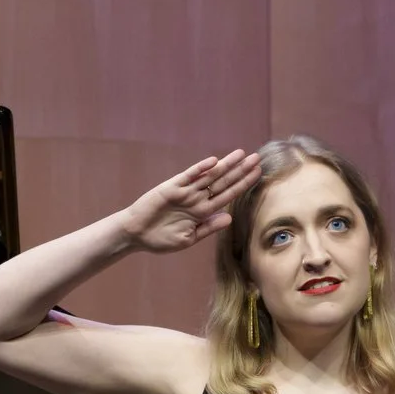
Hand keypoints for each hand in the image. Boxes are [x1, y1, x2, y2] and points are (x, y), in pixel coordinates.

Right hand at [121, 150, 261, 254]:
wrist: (136, 234)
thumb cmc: (160, 239)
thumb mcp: (188, 239)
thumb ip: (208, 228)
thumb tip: (229, 218)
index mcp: (203, 212)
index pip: (228, 195)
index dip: (243, 184)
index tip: (258, 174)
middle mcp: (197, 199)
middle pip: (223, 182)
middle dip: (240, 171)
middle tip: (256, 158)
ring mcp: (185, 191)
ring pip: (209, 176)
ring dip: (225, 165)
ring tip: (241, 154)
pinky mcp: (171, 187)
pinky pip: (188, 176)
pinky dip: (199, 169)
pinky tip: (213, 162)